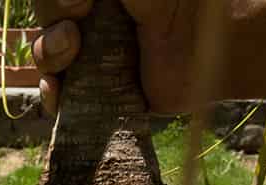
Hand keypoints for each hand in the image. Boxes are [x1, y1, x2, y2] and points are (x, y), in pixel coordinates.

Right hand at [33, 1, 265, 117]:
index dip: (54, 1)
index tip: (80, 3)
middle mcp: (93, 14)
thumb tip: (68, 5)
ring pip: (46, 54)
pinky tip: (58, 93)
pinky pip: (59, 94)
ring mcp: (93, 51)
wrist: (220, 46)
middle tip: (76, 27)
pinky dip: (51, 94)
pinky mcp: (99, 89)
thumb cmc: (183, 2)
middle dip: (50, 19)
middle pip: (45, 16)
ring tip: (72, 53)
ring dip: (48, 55)